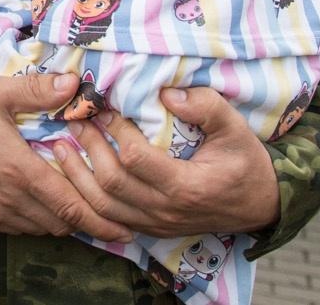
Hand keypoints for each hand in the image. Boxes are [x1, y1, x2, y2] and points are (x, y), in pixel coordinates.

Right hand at [0, 72, 132, 241]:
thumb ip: (36, 90)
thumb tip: (74, 82)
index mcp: (21, 171)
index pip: (71, 206)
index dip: (101, 221)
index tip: (125, 228)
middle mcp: (10, 199)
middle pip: (60, 223)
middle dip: (85, 220)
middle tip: (106, 213)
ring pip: (39, 228)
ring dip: (58, 219)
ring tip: (72, 203)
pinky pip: (15, 228)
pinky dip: (33, 220)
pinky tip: (34, 202)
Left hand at [52, 87, 279, 238]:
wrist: (259, 204)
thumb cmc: (245, 162)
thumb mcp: (235, 128)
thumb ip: (205, 107)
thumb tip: (166, 92)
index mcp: (187, 186)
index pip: (137, 160)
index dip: (116, 132)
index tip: (105, 108)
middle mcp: (167, 210)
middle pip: (112, 184)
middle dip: (89, 149)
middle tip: (74, 121)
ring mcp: (156, 224)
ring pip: (103, 207)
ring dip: (77, 176)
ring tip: (60, 147)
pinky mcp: (149, 228)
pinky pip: (108, 219)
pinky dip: (86, 198)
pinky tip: (73, 176)